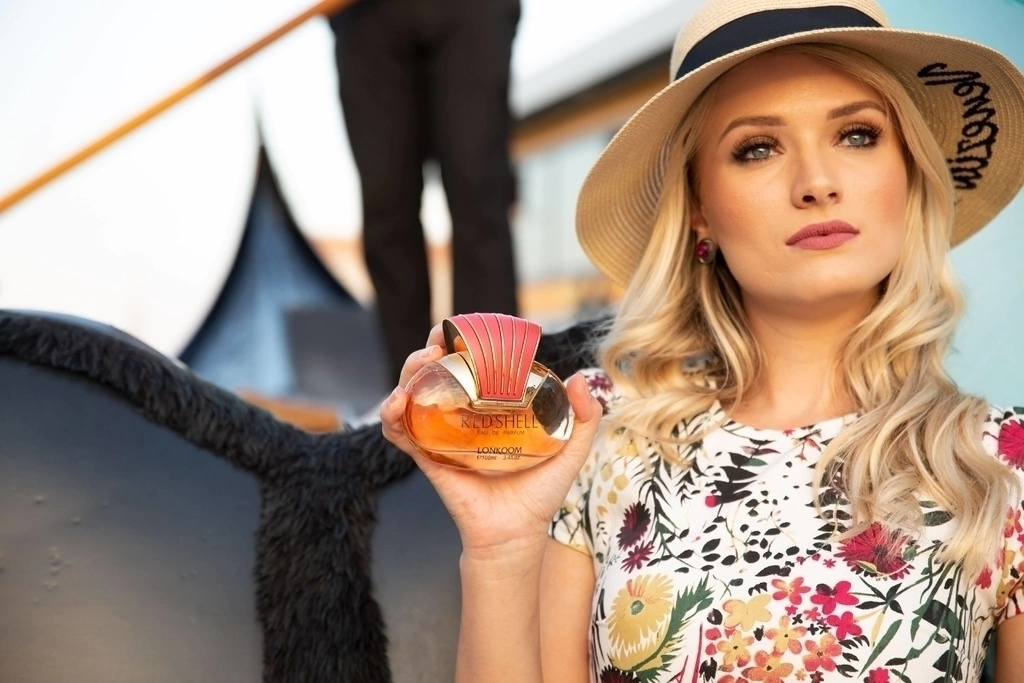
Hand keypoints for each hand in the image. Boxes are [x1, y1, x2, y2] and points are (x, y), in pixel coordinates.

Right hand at [380, 324, 603, 561]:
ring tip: (423, 364)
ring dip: (409, 372)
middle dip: (431, 348)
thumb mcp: (571, 448)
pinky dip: (391, 415)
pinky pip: (399, 431)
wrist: (518, 532)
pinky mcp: (426, 455)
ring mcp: (440, 433)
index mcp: (490, 405)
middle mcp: (461, 414)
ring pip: (410, 392)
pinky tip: (398, 404)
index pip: (471, 362)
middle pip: (436, 370)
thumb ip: (584, 416)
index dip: (463, 339)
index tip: (466, 328)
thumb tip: (580, 377)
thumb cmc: (540, 492)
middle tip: (440, 343)